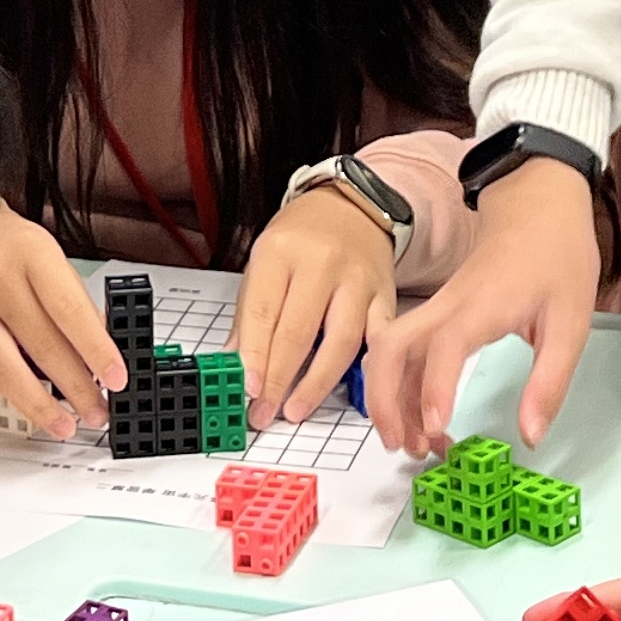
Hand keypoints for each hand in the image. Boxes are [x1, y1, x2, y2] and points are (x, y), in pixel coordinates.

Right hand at [0, 203, 127, 439]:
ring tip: (62, 425)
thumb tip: (98, 349)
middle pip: (41, 345)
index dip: (97, 349)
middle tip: (97, 411)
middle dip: (75, 387)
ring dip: (35, 405)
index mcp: (28, 254)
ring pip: (1, 367)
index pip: (69, 310)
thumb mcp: (42, 252)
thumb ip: (68, 297)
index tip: (116, 379)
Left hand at [235, 187, 399, 422]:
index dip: (255, 357)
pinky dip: (363, 371)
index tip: (248, 390)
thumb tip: (235, 364)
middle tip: (264, 412)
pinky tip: (348, 394)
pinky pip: (376, 340)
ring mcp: (358, 281)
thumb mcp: (264, 263)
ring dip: (316, 384)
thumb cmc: (302, 239)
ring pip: (341, 342)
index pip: (264, 313)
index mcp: (281, 252)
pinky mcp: (385, 297)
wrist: (353, 207)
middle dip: (279, 380)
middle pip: (299, 332)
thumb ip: (250, 315)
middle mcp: (322, 264)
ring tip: (296, 409)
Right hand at [364, 162, 594, 454]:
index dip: (435, 387)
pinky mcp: (437, 312)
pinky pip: (405, 349)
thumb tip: (530, 436)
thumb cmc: (557, 257)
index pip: (444, 345)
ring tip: (411, 442)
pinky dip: (401, 385)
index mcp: (483, 305)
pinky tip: (420, 415)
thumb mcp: (572, 322)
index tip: (437, 428)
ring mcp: (436, 307)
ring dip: (387, 397)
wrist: (538, 204)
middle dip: (385, 400)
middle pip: (390, 347)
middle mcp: (448, 306)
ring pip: (388, 350)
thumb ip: (550, 381)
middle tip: (408, 447)